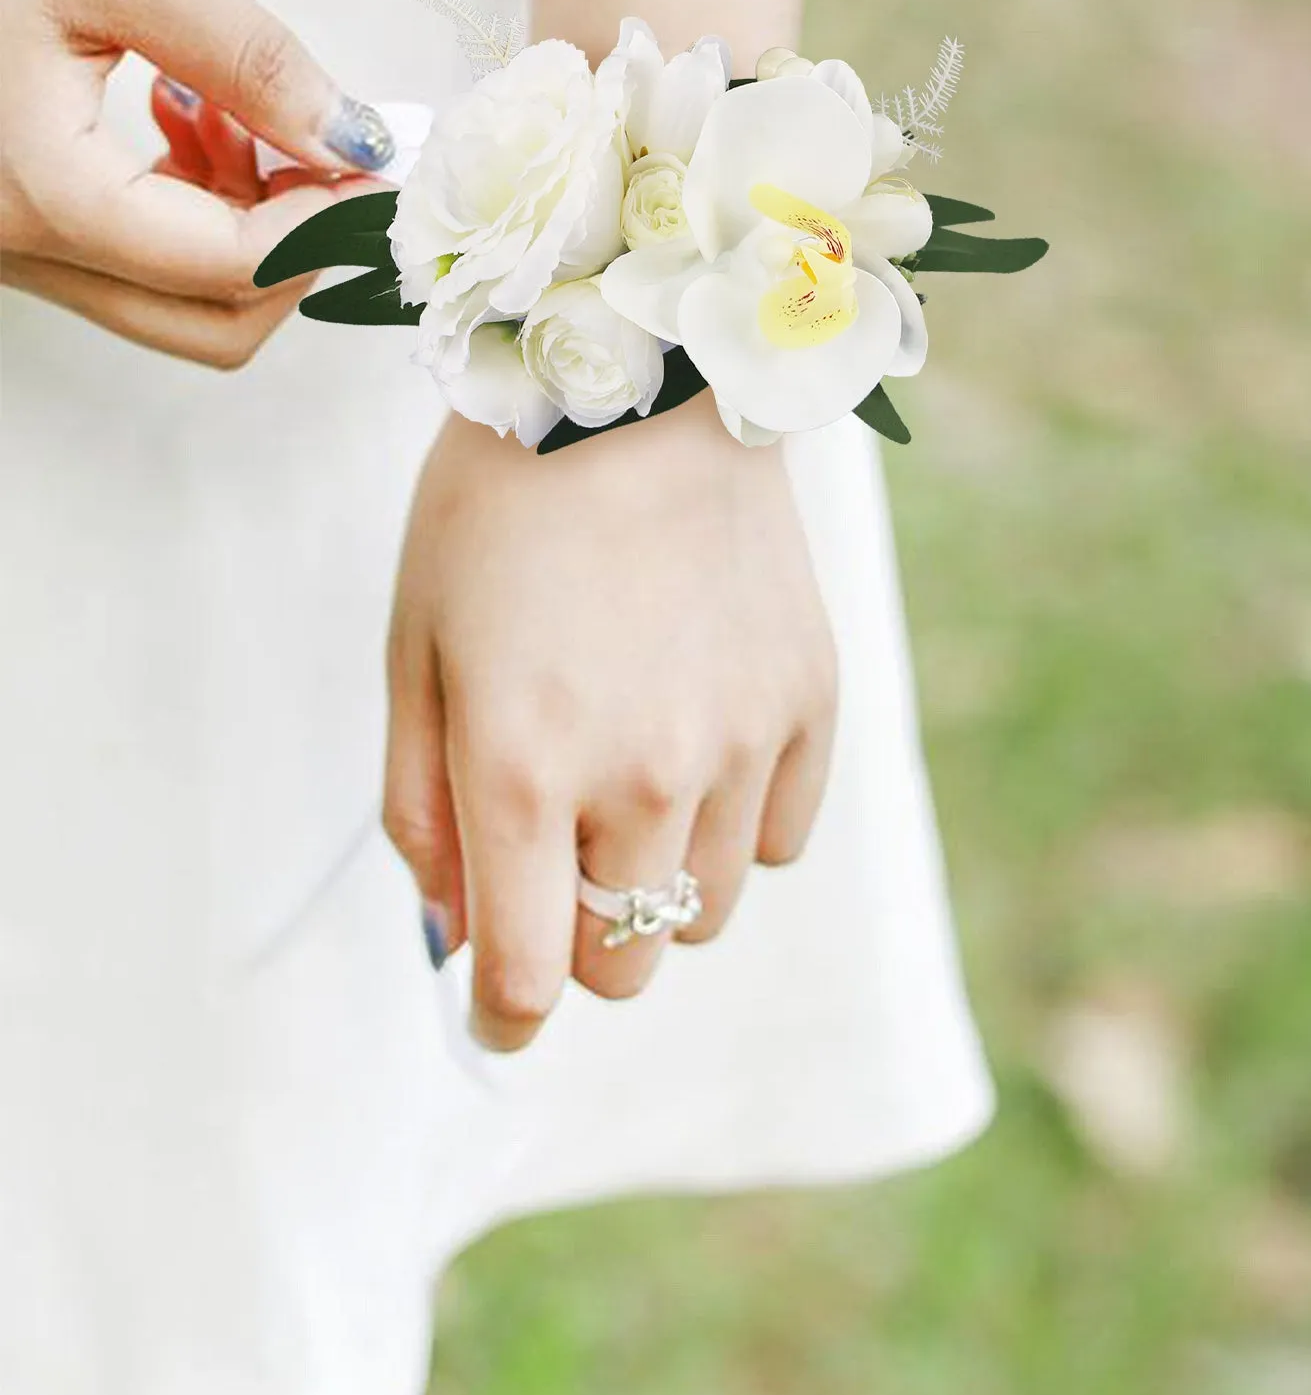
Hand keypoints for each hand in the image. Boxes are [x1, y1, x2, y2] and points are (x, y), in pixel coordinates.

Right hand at [0, 0, 394, 365]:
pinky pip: (128, 257)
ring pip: (174, 297)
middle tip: (329, 149)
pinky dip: (188, 207)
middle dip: (295, 247)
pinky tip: (183, 110)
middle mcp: (13, 246)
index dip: (331, 223)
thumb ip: (247, 57)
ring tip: (234, 107)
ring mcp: (8, 244)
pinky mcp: (11, 219)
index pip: (234, 269)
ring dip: (243, 225)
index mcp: (38, 191)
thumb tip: (352, 137)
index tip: (381, 162)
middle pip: (213, 323)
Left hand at [385, 394, 838, 1050]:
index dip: (499, 1018)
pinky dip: (736, 824)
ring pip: (707, 915)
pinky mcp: (811, 701)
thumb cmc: (498, 509)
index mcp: (525, 769)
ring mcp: (742, 742)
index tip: (494, 1012)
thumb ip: (424, 810)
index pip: (525, 979)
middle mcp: (645, 777)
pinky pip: (780, 839)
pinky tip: (702, 740)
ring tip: (629, 784)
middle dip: (575, 944)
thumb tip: (455, 937)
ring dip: (656, 886)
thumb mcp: (416, 649)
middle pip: (624, 965)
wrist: (637, 376)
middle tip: (554, 866)